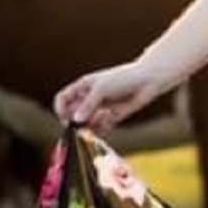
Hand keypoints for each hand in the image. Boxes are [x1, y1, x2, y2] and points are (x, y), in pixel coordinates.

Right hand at [53, 60, 168, 132]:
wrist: (146, 82)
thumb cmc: (122, 78)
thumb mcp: (102, 89)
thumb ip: (88, 104)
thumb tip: (75, 120)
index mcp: (82, 87)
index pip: (63, 99)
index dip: (61, 110)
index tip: (65, 119)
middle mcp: (89, 98)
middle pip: (74, 114)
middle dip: (76, 122)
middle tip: (83, 127)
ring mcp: (100, 108)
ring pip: (87, 123)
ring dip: (90, 127)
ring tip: (101, 118)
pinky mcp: (112, 117)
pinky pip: (101, 127)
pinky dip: (102, 128)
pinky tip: (110, 119)